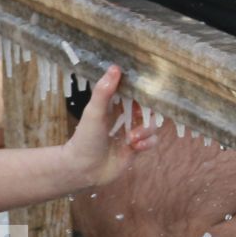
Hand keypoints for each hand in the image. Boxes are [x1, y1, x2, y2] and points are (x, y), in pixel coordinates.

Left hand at [67, 65, 157, 186]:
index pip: (133, 92)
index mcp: (113, 106)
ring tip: (131, 138)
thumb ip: (104, 91)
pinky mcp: (136, 148)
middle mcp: (124, 118)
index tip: (146, 87)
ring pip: (152, 125)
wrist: (83, 169)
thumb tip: (115, 68)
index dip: (141, 90)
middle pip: (148, 108)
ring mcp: (132, 133)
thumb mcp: (94, 112)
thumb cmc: (85, 138)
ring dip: (146, 130)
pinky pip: (152, 141)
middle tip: (139, 114)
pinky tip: (135, 146)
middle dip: (148, 111)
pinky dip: (147, 142)